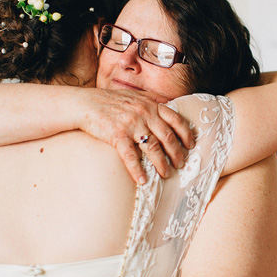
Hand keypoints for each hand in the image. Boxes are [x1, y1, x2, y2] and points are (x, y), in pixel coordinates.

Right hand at [79, 88, 194, 182]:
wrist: (85, 103)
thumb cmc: (110, 100)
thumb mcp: (134, 96)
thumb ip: (151, 101)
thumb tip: (166, 105)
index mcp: (150, 105)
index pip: (175, 119)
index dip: (185, 133)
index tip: (191, 144)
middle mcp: (144, 113)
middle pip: (167, 136)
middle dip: (177, 152)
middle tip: (181, 164)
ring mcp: (131, 124)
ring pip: (153, 147)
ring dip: (162, 163)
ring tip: (167, 174)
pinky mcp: (117, 135)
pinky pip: (131, 156)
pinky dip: (137, 170)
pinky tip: (142, 180)